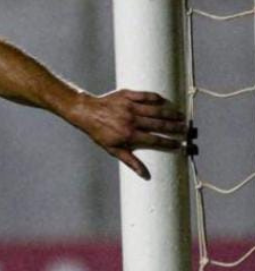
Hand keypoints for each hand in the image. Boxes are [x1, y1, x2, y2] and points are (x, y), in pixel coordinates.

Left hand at [72, 90, 186, 179]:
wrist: (85, 112)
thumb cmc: (99, 133)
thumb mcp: (112, 149)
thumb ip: (130, 161)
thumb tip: (144, 175)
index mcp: (129, 134)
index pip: (154, 139)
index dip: (169, 143)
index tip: (180, 145)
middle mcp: (131, 120)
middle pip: (159, 124)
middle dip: (175, 127)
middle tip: (186, 129)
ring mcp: (129, 107)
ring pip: (155, 110)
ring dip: (170, 113)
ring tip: (181, 116)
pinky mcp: (126, 95)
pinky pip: (145, 95)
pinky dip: (155, 97)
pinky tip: (165, 101)